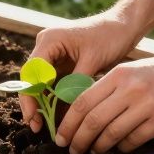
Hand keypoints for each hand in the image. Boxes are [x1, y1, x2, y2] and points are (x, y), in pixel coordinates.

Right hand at [23, 13, 140, 132]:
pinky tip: (58, 117)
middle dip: (33, 104)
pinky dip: (55, 100)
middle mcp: (46, 47)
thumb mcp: (92, 61)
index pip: (31, 73)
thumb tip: (67, 112)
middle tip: (36, 127)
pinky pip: (54, 85)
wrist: (124, 26)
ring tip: (46, 127)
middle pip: (32, 80)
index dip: (29, 97)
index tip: (33, 117)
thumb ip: (76, 84)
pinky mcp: (63, 64)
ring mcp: (53, 56)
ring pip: (42, 85)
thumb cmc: (110, 36)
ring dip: (43, 105)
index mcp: (49, 40)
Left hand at [54, 51, 153, 153]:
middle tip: (72, 150)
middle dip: (78, 139)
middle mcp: (130, 89)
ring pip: (111, 133)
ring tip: (93, 151)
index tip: (61, 136)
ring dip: (99, 146)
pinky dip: (123, 147)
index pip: (83, 101)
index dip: (68, 122)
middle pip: (93, 120)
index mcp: (119, 74)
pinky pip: (133, 140)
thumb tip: (87, 110)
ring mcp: (146, 105)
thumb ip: (113, 86)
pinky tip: (120, 148)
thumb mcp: (136, 69)